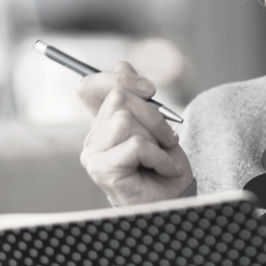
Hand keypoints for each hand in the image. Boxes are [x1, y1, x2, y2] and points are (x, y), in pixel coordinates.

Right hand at [78, 61, 193, 204]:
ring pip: (126, 119)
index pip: (90, 86)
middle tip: (168, 136)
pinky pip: (136, 144)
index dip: (117, 77)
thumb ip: (136, 95)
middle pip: (117, 97)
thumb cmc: (165, 164)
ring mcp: (93, 154)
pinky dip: (159, 156)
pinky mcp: (102, 169)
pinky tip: (165, 169)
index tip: (149, 89)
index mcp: (101, 124)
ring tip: (165, 156)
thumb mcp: (155, 122)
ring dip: (157, 136)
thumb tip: (122, 65)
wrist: (175, 200)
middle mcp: (92, 138)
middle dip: (153, 114)